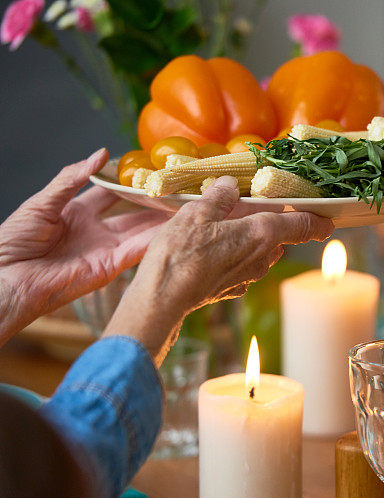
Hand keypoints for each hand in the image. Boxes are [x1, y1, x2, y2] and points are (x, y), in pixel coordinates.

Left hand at [0, 149, 167, 344]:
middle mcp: (96, 231)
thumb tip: (100, 155)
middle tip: (180, 191)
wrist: (7, 278)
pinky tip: (174, 229)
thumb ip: (72, 179)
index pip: (111, 194)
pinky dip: (156, 240)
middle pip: (134, 214)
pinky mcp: (109, 268)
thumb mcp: (43, 202)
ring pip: (142, 232)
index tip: (151, 171)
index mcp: (77, 213)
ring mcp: (105, 250)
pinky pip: (137, 251)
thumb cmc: (13, 242)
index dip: (130, 182)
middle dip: (156, 203)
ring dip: (163, 222)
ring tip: (188, 207)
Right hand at [103, 176, 333, 361]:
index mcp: (262, 233)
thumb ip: (218, 196)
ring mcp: (249, 276)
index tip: (329, 220)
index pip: (302, 225)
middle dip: (275, 223)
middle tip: (259, 208)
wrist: (163, 298)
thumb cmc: (181, 253)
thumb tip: (229, 184)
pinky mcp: (232, 289)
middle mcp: (263, 257)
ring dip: (254, 240)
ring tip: (230, 226)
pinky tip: (215, 250)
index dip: (318, 221)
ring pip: (263, 253)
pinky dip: (237, 256)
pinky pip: (244, 267)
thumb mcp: (197, 212)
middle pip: (280, 237)